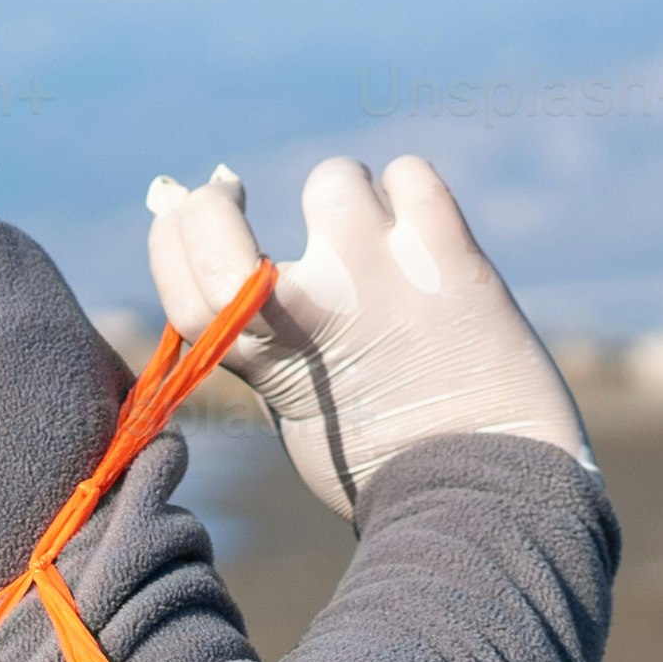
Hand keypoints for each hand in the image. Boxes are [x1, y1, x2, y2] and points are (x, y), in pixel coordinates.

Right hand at [145, 155, 589, 519]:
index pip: (183, 279)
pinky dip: (410, 194)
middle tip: (234, 196)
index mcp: (270, 361)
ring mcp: (384, 270)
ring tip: (371, 243)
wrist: (492, 486)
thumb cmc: (386, 461)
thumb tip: (230, 271)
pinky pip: (411, 175)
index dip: (170, 236)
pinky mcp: (451, 254)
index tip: (185, 214)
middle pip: (215, 213)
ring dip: (343, 203)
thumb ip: (264, 345)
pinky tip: (420, 233)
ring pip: (332, 181)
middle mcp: (317, 303)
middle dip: (217, 203)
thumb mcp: (296, 413)